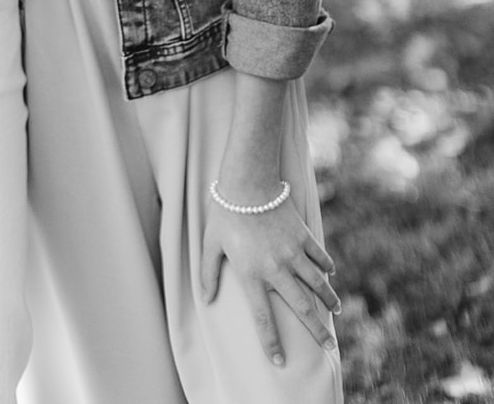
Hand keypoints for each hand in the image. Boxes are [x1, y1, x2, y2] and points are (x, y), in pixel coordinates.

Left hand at [200, 198, 339, 366]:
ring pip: (316, 283)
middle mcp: (276, 269)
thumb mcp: (211, 243)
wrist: (248, 181)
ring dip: (328, 299)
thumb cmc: (226, 212)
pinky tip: (331, 274)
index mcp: (252, 274)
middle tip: (328, 346)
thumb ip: (209, 273)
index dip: (271, 342)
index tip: (279, 361)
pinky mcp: (302, 235)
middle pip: (301, 307)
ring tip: (335, 311)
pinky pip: (319, 255)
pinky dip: (327, 266)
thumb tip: (205, 299)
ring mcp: (293, 252)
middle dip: (316, 329)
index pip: (263, 318)